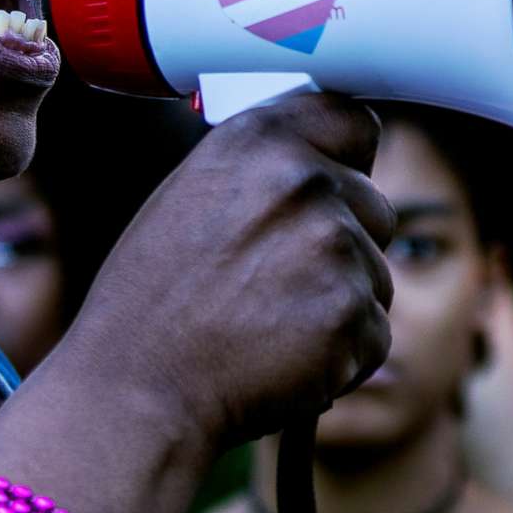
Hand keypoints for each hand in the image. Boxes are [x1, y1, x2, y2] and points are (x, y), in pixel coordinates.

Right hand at [62, 90, 396, 449]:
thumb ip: (266, 170)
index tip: (335, 184)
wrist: (136, 390)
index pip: (355, 122)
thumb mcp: (194, 195)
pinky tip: (283, 358)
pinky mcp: (351, 312)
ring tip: (267, 324)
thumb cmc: (154, 301)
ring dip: (340, 304)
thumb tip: (325, 164)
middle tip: (275, 283)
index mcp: (259, 140)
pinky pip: (373, 332)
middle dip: (344, 245)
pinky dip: (341, 355)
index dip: (349, 161)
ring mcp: (334, 246)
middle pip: (375, 206)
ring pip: (376, 274)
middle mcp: (305, 181)